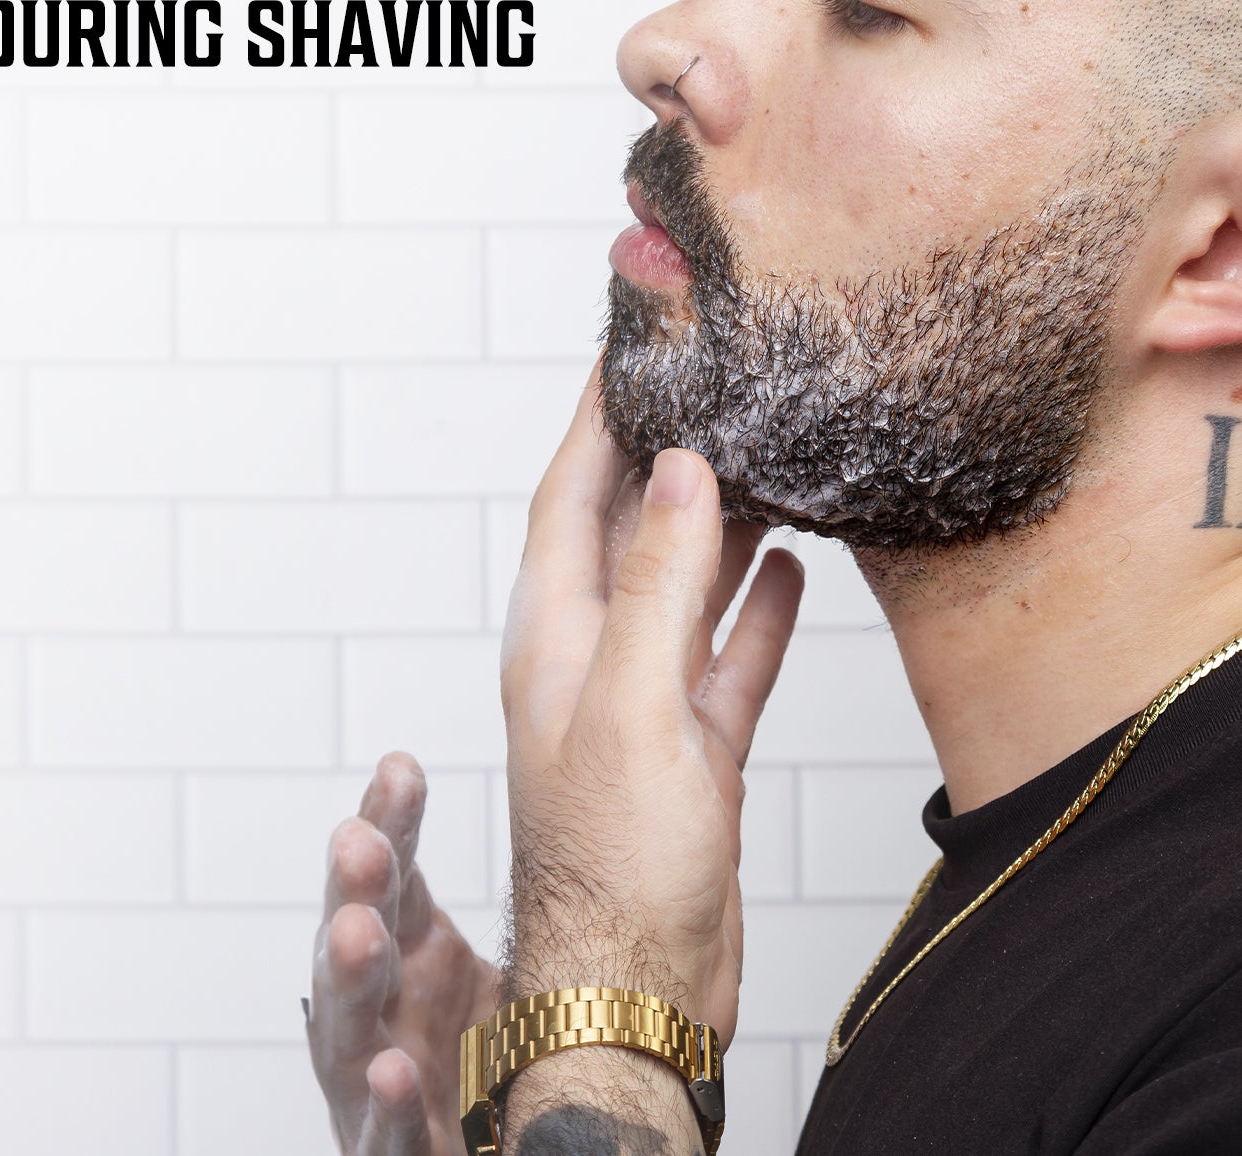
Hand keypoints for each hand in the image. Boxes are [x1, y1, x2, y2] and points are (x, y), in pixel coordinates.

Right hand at [309, 751, 500, 1154]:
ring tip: (357, 932)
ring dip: (348, 980)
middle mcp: (386, 1010)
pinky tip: (391, 1072)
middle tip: (361, 842)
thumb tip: (590, 781)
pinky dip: (387, 1106)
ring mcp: (381, 1083)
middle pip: (360, 939)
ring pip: (350, 1030)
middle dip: (355, 889)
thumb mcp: (512, 964)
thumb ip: (537, 893)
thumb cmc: (507, 1057)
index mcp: (414, 955)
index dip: (390, 824)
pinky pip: (388, 1135)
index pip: (392, 877)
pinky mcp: (401, 1153)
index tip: (401, 767)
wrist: (519, 1147)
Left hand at [500, 362, 803, 1041]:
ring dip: (717, 527)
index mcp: (553, 633)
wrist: (636, 989)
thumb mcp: (632, 705)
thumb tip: (680, 471)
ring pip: (681, 588)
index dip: (595, 420)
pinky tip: (787, 570)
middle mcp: (590, 655)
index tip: (625, 351)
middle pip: (626, 529)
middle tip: (708, 390)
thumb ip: (655, 586)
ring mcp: (643, 701)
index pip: (568, 495)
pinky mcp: (690, 747)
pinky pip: (723, 656)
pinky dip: (752, 611)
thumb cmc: (612, 865)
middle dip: (662, 458)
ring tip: (760, 459)